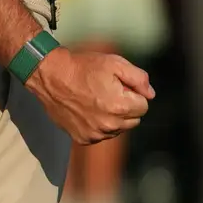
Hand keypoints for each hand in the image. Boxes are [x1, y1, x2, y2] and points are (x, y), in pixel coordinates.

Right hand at [28, 45, 154, 147]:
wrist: (52, 77)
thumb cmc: (83, 68)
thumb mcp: (115, 64)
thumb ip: (139, 79)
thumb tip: (150, 94)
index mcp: (120, 107)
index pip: (144, 106)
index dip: (133, 93)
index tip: (120, 86)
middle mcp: (110, 125)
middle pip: (133, 120)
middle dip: (126, 107)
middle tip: (109, 92)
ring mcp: (95, 134)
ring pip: (118, 129)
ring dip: (114, 118)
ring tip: (97, 100)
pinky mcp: (83, 138)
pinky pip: (102, 135)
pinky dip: (99, 125)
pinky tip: (88, 110)